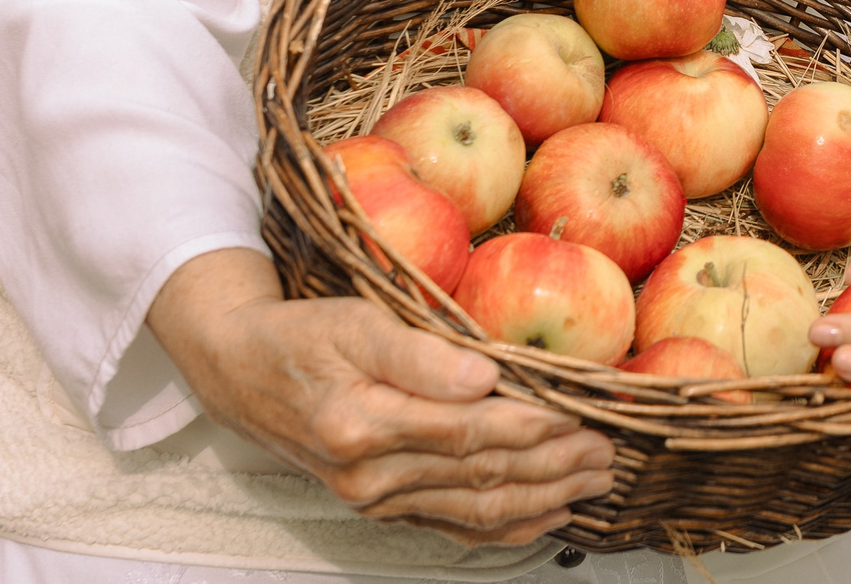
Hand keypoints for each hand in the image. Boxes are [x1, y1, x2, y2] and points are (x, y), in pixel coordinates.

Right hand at [147, 249, 614, 546]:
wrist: (243, 373)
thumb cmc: (305, 337)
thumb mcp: (355, 322)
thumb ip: (418, 352)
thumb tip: (482, 375)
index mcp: (360, 425)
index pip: (466, 431)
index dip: (530, 425)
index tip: (581, 414)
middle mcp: (367, 476)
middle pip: (479, 476)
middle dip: (552, 467)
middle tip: (607, 450)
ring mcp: (374, 499)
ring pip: (473, 509)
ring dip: (542, 500)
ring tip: (595, 481)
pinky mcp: (381, 508)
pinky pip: (452, 527)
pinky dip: (505, 528)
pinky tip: (548, 517)